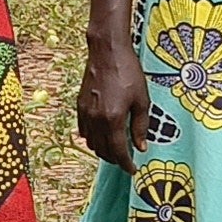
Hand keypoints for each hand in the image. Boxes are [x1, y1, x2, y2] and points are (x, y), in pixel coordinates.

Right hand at [76, 34, 145, 168]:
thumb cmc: (128, 72)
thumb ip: (141, 126)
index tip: (133, 170)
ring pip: (92, 143)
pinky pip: (84, 131)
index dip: (126, 164)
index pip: (119, 151)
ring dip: (103, 150)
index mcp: (113, 119)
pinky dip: (92, 138)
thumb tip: (141, 146)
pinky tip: (101, 135)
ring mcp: (85, 113)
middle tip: (126, 160)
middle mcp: (96, 119)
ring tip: (115, 149)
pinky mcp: (80, 106)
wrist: (107, 52)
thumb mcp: (142, 100)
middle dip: (115, 159)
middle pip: (103, 151)